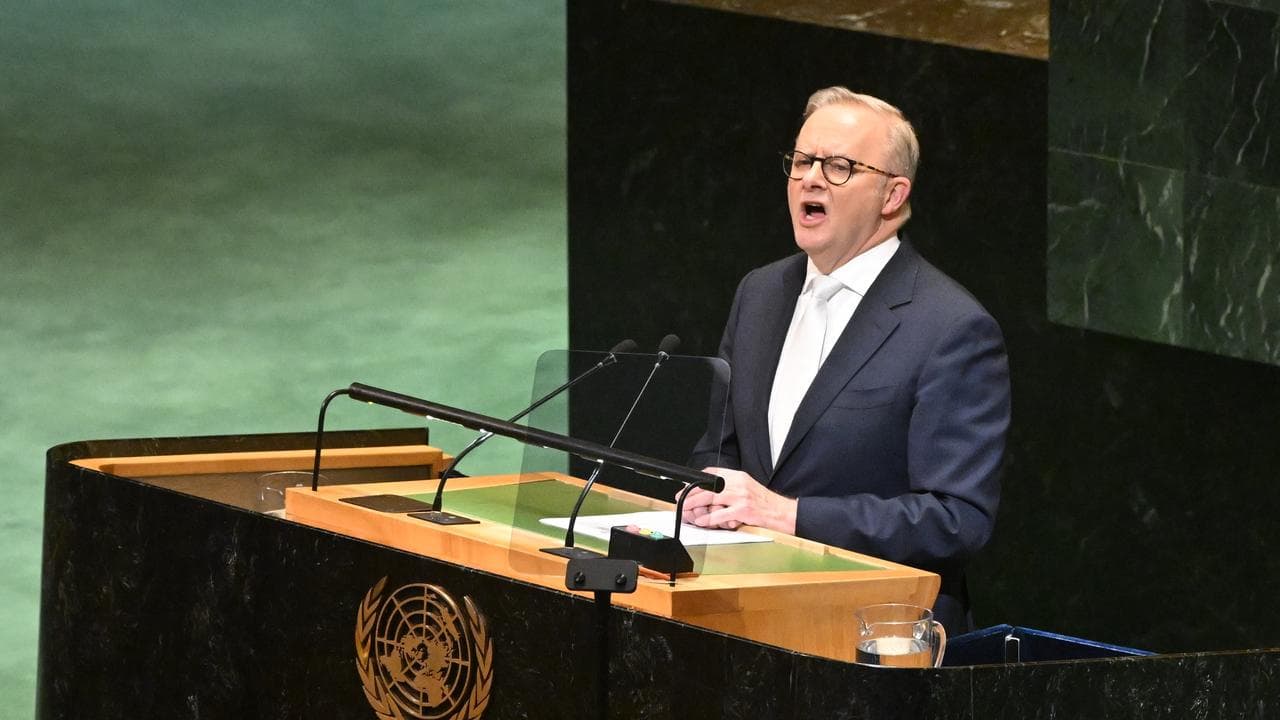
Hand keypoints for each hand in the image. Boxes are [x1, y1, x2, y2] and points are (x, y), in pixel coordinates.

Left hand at [677, 467, 796, 533]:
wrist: (783, 512)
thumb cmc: (766, 503)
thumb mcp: (748, 488)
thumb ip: (731, 487)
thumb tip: (712, 491)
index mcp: (739, 476)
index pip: (713, 472)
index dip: (698, 479)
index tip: (688, 485)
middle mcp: (739, 483)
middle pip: (708, 486)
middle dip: (691, 493)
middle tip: (681, 498)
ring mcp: (741, 497)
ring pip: (710, 499)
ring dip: (695, 505)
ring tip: (686, 510)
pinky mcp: (743, 511)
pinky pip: (719, 515)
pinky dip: (707, 519)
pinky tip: (701, 521)